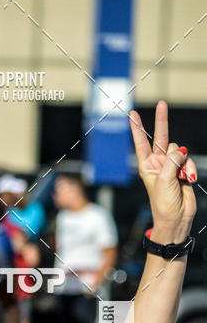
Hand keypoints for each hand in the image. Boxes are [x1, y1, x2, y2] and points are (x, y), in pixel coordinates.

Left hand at [128, 101, 195, 241]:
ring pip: (180, 151)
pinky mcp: (183, 170)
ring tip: (181, 177)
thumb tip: (181, 150)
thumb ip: (172, 161)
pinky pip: (188, 160)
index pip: (141, 143)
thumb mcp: (164, 180)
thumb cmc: (164, 204)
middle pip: (161, 138)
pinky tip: (189, 179)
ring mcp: (171, 166)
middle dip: (162, 121)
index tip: (132, 114)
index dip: (137, 128)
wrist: (176, 219)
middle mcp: (158, 164)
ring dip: (183, 162)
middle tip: (162, 103)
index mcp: (146, 166)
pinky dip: (190, 168)